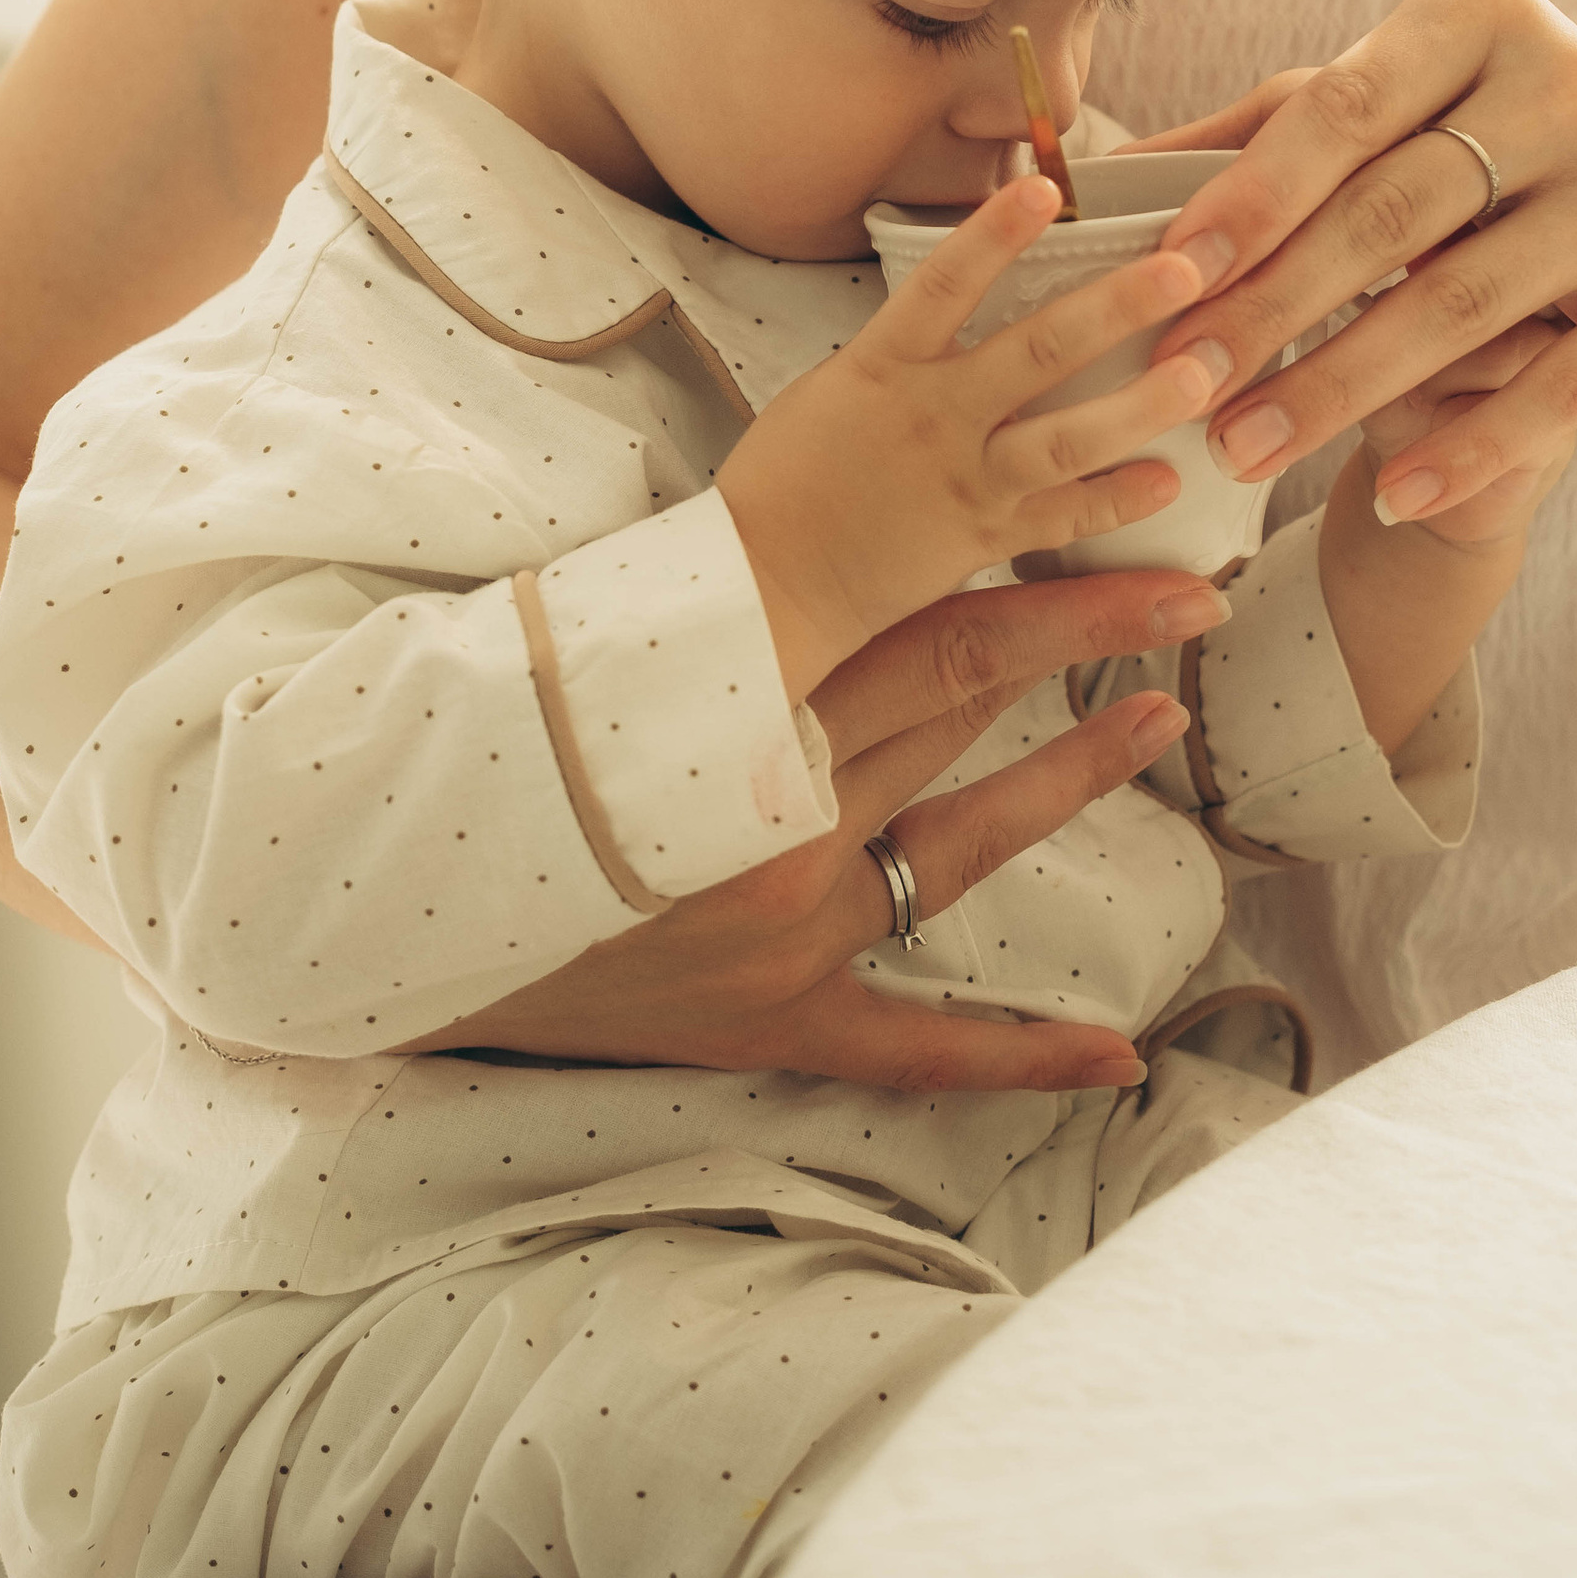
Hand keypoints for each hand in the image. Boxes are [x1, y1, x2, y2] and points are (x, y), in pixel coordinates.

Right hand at [411, 564, 1219, 1087]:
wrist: (385, 907)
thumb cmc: (483, 745)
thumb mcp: (593, 650)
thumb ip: (718, 607)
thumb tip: (819, 523)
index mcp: (735, 716)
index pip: (931, 630)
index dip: (1050, 588)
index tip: (1144, 549)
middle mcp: (776, 819)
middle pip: (959, 706)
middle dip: (1084, 644)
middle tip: (1192, 597)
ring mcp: (784, 932)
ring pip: (959, 847)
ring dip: (1069, 780)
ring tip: (1161, 718)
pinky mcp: (770, 1022)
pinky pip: (910, 1048)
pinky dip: (1016, 1054)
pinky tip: (1119, 1053)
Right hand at [716, 176, 1219, 692]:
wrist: (763, 578)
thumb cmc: (788, 473)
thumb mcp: (835, 385)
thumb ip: (906, 346)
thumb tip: (960, 295)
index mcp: (886, 365)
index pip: (944, 282)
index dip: (994, 231)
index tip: (1046, 184)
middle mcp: (935, 415)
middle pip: (1038, 350)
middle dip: (1118, 305)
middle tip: (1187, 268)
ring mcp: (964, 478)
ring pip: (1066, 437)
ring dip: (1140, 404)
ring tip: (1201, 373)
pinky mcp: (980, 537)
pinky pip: (1061, 518)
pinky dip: (1115, 499)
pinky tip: (1168, 479)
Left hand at [1138, 0, 1576, 526]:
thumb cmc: (1486, 155)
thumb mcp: (1392, 119)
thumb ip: (1262, 138)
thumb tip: (1092, 175)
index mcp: (1484, 11)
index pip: (1344, 107)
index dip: (1251, 195)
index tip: (1166, 276)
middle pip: (1396, 210)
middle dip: (1276, 305)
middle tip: (1185, 385)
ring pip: (1464, 302)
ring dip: (1342, 386)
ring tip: (1247, 447)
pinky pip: (1564, 383)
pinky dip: (1471, 444)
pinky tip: (1392, 492)